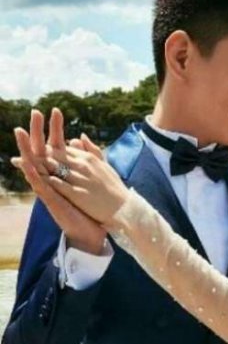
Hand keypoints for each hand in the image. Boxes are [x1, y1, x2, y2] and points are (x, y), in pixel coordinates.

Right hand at [12, 109, 107, 254]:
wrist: (91, 232)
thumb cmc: (89, 209)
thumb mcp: (87, 181)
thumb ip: (84, 161)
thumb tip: (77, 142)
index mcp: (62, 174)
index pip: (55, 147)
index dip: (53, 130)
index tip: (52, 111)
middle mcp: (52, 180)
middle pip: (42, 151)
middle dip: (38, 133)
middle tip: (35, 112)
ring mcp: (50, 190)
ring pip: (35, 166)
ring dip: (27, 149)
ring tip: (20, 132)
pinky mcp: (50, 201)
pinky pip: (40, 186)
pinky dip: (33, 174)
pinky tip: (26, 163)